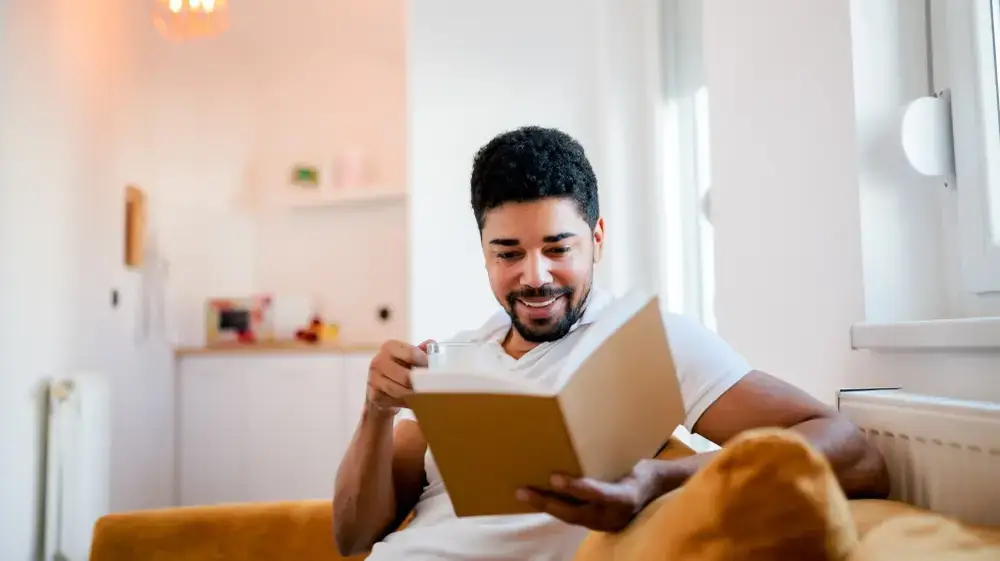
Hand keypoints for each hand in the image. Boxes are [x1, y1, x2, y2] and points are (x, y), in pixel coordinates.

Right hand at [366, 339, 432, 412]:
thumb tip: (431, 345)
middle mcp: (379, 361)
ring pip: (399, 391)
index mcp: (390, 347)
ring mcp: (374, 379)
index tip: (434, 370)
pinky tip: (414, 402)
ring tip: (426, 397)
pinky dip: (405, 403)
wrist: (381, 386)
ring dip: (414, 396)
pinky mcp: (374, 395)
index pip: (411, 353)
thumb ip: (423, 350)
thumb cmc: (400, 368)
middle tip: (433, 388)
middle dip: (421, 384)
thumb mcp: (410, 356)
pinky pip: (393, 401)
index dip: (425, 363)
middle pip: (406, 376)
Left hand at [516, 459, 663, 532]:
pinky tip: (536, 497)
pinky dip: (553, 507)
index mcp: (627, 497)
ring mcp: (604, 523)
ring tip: (521, 493)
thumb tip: (584, 430)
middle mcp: (614, 515)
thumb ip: (612, 457)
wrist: (658, 491)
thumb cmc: (643, 469)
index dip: (576, 487)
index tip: (555, 478)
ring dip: (545, 505)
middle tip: (522, 490)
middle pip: (575, 513)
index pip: (599, 494)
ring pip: (569, 517)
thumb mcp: (634, 461)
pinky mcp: (596, 523)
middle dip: (547, 502)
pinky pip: (572, 516)